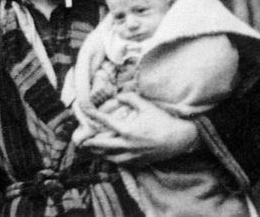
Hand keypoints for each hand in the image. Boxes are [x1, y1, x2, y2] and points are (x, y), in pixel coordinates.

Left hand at [79, 92, 199, 164]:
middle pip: (101, 145)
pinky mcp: (138, 162)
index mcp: (128, 130)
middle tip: (79, 140)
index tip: (84, 112)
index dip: (93, 116)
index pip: (105, 122)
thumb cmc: (163, 120)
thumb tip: (118, 95)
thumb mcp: (147, 105)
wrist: (181, 139)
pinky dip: (110, 159)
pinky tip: (106, 156)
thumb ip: (130, 98)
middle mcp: (127, 145)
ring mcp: (132, 156)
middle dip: (89, 143)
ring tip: (89, 149)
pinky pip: (119, 163)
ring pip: (109, 157)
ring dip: (97, 153)